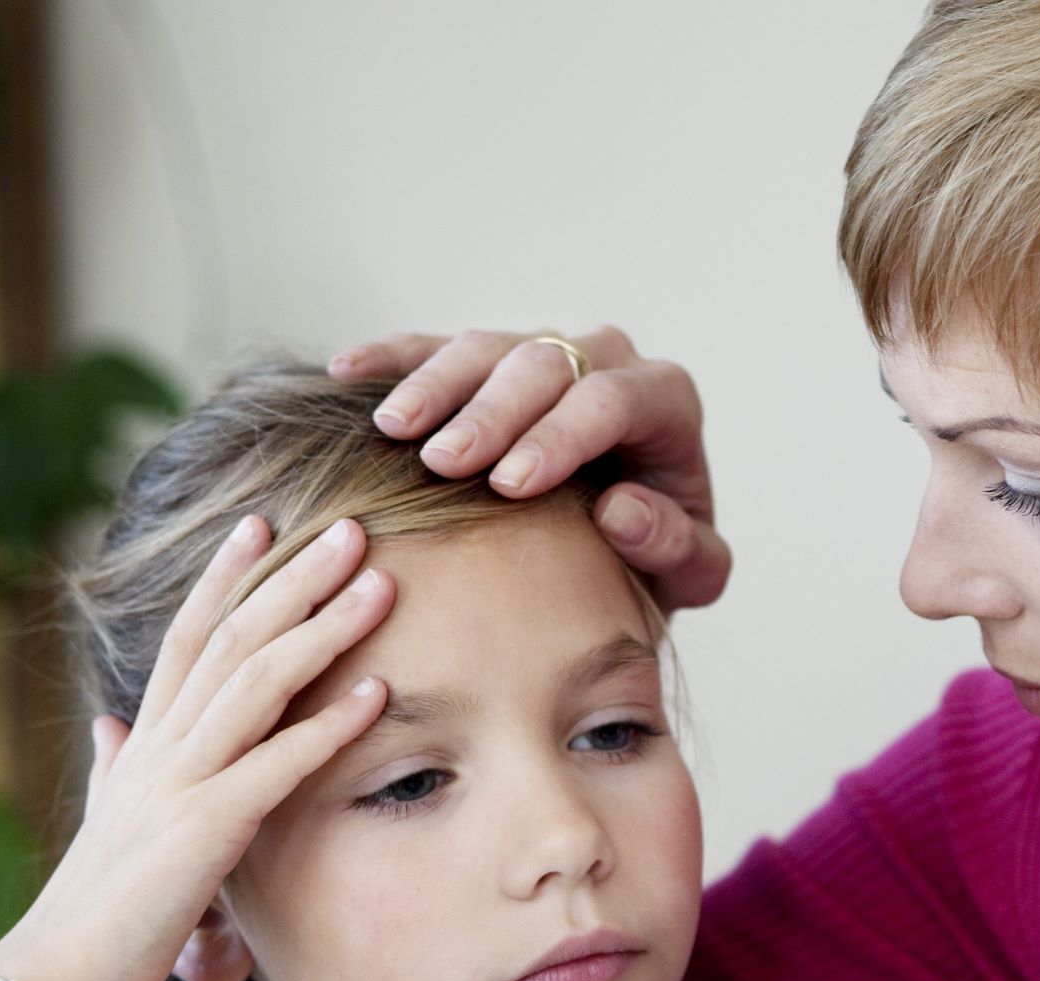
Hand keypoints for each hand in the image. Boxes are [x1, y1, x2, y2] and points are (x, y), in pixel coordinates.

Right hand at [0, 515, 391, 980]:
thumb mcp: (108, 822)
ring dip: (322, 628)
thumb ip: (115, 767)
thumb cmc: (93, 910)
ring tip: (379, 583)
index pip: (188, 638)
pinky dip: (329, 725)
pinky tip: (380, 692)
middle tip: (350, 528)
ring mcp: (180, 782)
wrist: (52, 976)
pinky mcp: (204, 830)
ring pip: (256, 681)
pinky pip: (276, 764)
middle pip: (232, 637)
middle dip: (292, 578)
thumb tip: (108, 722)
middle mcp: (159, 746)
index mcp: (143, 743)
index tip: (264, 523)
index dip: (226, 577)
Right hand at [327, 327, 729, 613]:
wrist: (628, 550)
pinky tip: (346, 370)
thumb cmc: (661, 562)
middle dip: (491, 412)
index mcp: (665, 401)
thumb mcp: (692, 575)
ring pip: (484, 346)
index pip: (611, 400)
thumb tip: (621, 508)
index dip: (560, 437)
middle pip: (543, 363)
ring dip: (434, 384)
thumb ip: (678, 548)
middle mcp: (605, 360)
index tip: (510, 485)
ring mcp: (543, 352)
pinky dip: (391, 358)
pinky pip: (434, 347)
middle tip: (444, 463)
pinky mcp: (487, 362)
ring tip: (391, 428)